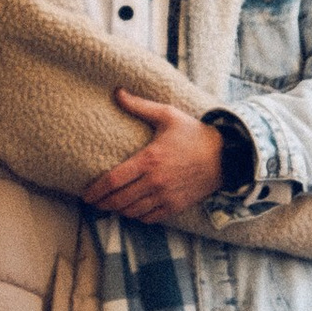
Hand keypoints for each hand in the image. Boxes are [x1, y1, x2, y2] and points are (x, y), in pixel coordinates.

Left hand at [83, 96, 225, 223]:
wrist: (226, 156)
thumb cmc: (194, 134)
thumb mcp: (168, 115)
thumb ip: (140, 106)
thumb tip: (117, 92)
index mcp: (149, 159)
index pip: (113, 180)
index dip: (95, 190)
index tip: (85, 194)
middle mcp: (155, 181)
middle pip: (119, 200)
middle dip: (102, 204)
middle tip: (93, 203)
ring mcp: (166, 196)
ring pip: (132, 212)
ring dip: (118, 211)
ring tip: (111, 206)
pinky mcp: (176, 206)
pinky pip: (149, 218)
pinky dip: (138, 217)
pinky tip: (133, 210)